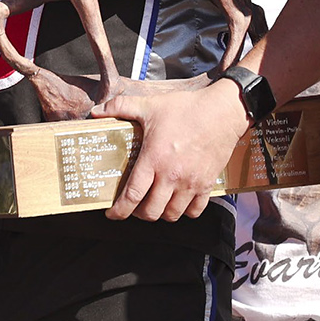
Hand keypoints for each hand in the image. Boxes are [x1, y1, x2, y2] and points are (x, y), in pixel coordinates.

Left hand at [91, 79, 249, 221]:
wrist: (223, 112)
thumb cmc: (185, 109)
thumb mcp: (149, 105)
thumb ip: (119, 107)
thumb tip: (95, 112)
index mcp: (154, 160)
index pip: (132, 195)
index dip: (119, 210)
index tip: (111, 214)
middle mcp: (172, 176)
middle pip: (151, 212)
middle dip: (137, 213)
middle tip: (132, 206)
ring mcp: (191, 183)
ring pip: (172, 214)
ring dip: (160, 213)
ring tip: (153, 204)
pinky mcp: (208, 184)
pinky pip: (195, 211)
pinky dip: (184, 212)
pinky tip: (177, 202)